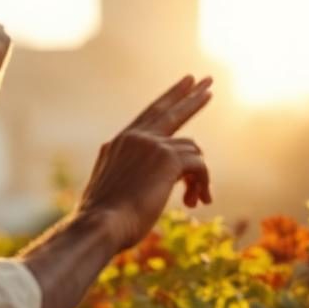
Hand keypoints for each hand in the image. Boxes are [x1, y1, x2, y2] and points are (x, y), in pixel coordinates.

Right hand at [78, 75, 214, 250]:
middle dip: (191, 97)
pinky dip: (203, 184)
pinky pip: (200, 166)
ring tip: (197, 200)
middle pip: (169, 111)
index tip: (186, 85)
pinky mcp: (168, 158)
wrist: (100, 226)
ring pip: (192, 151)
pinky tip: (198, 201)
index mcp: (116, 145)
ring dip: (199, 177)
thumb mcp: (113, 193)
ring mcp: (150, 145)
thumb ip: (128, 178)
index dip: (169, 100)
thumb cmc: (105, 223)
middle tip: (208, 81)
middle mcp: (133, 138)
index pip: (148, 116)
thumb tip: (146, 185)